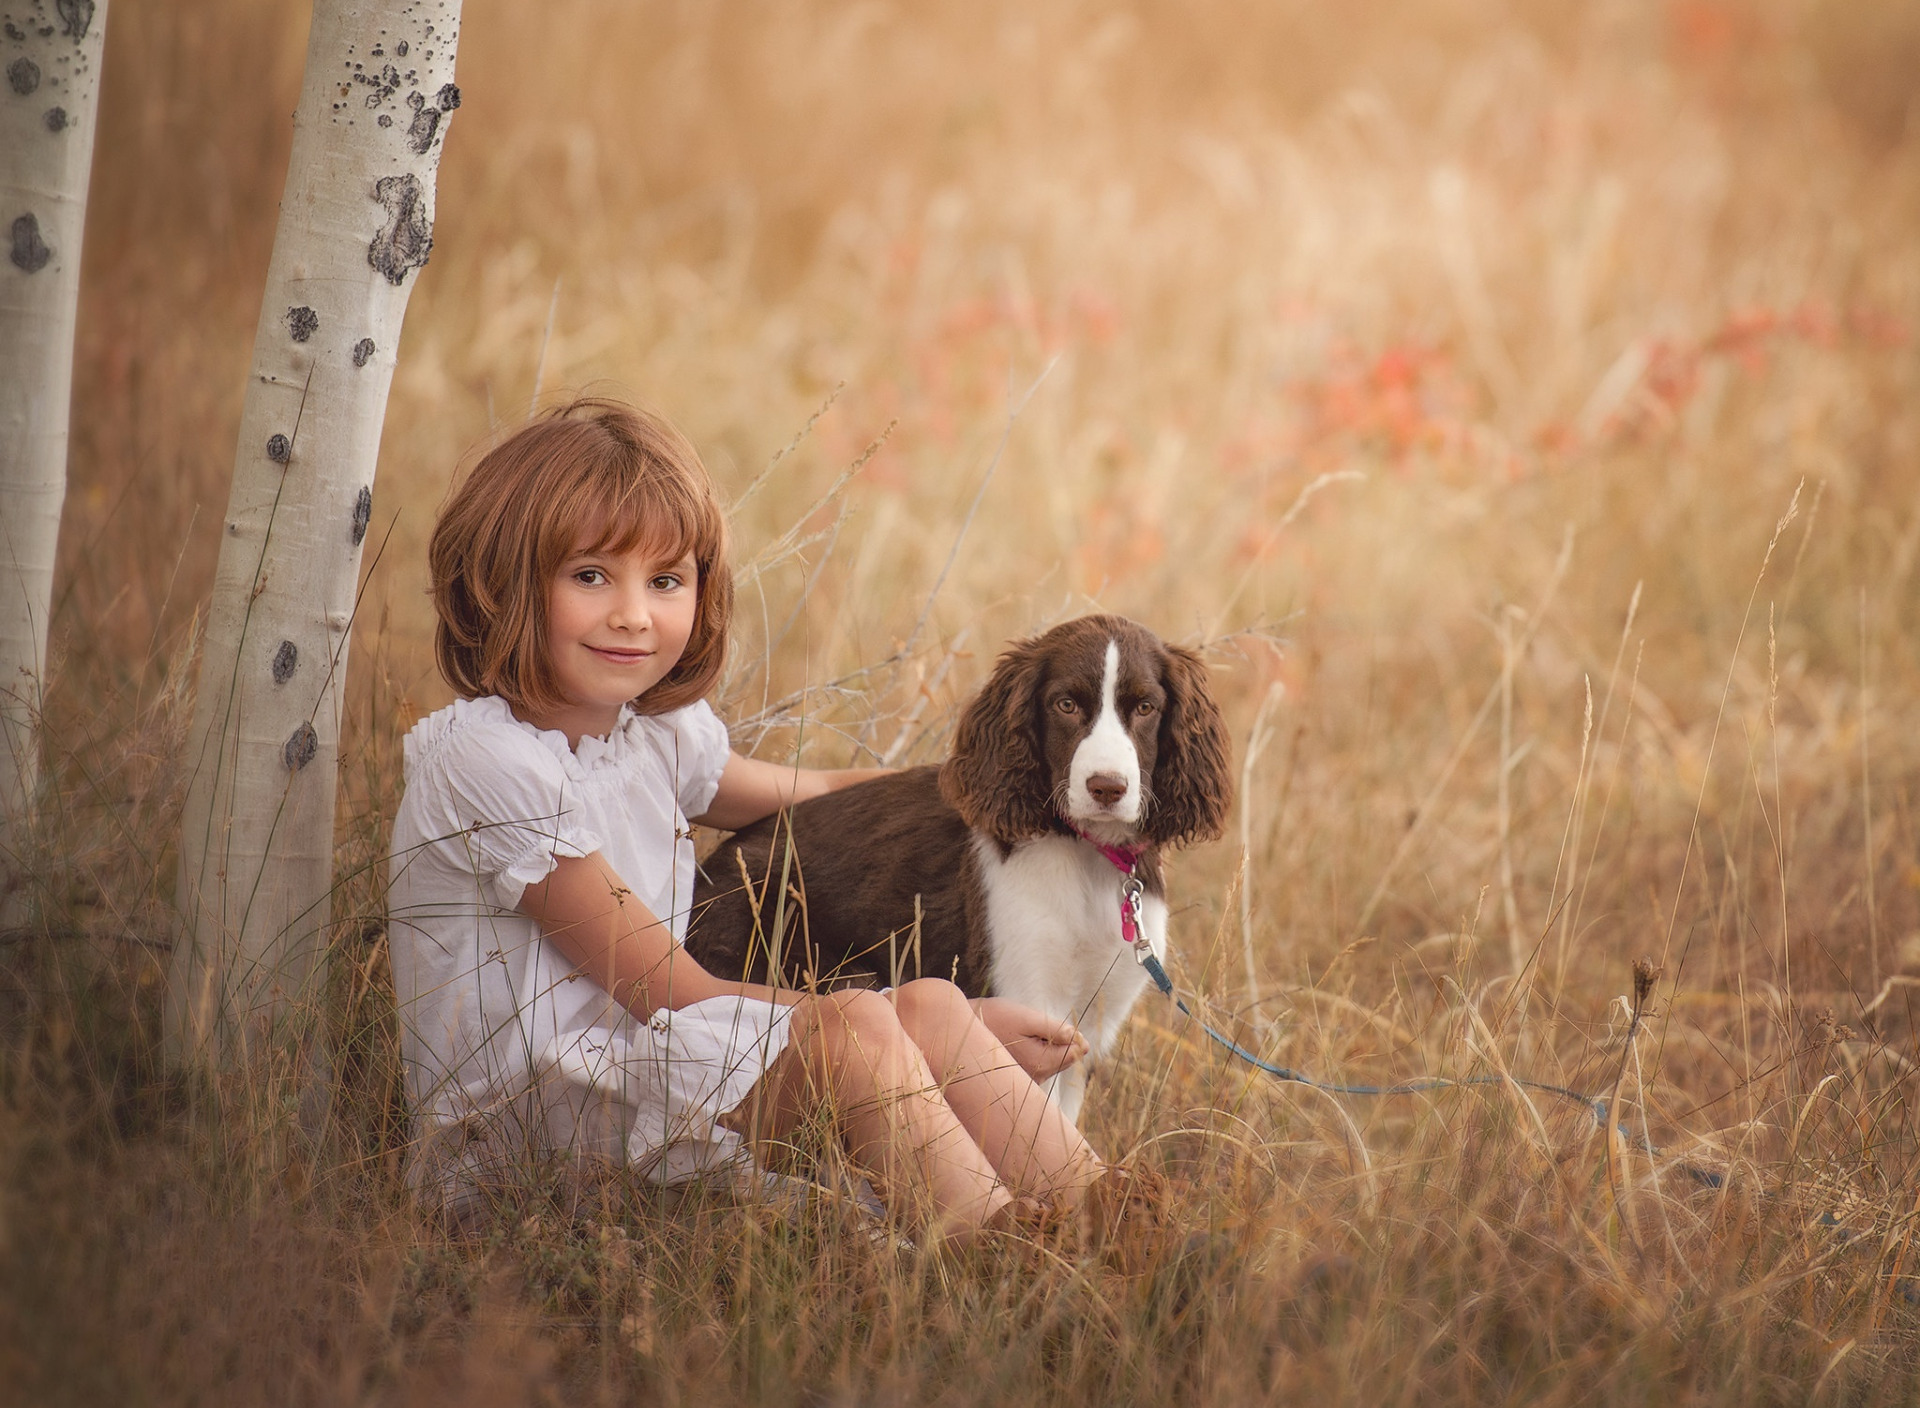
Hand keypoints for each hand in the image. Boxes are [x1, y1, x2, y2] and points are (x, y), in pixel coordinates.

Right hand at [972, 997, 1087, 1082]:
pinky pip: (1037, 1064)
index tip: (1049, 1024)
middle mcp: (1035, 1078)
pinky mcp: (1016, 1079)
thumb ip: (1055, 1030)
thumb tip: (1081, 1041)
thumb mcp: (1026, 1018)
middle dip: (1055, 1040)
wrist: (960, 1030)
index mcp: (1041, 1063)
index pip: (1075, 1052)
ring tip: (1017, 1034)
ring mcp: (1025, 1081)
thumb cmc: (993, 1019)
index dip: (1070, 1034)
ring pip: (1050, 1060)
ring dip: (1042, 1045)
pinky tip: (1013, 1042)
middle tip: (1030, 1027)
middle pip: (1064, 1058)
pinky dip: (1032, 1051)